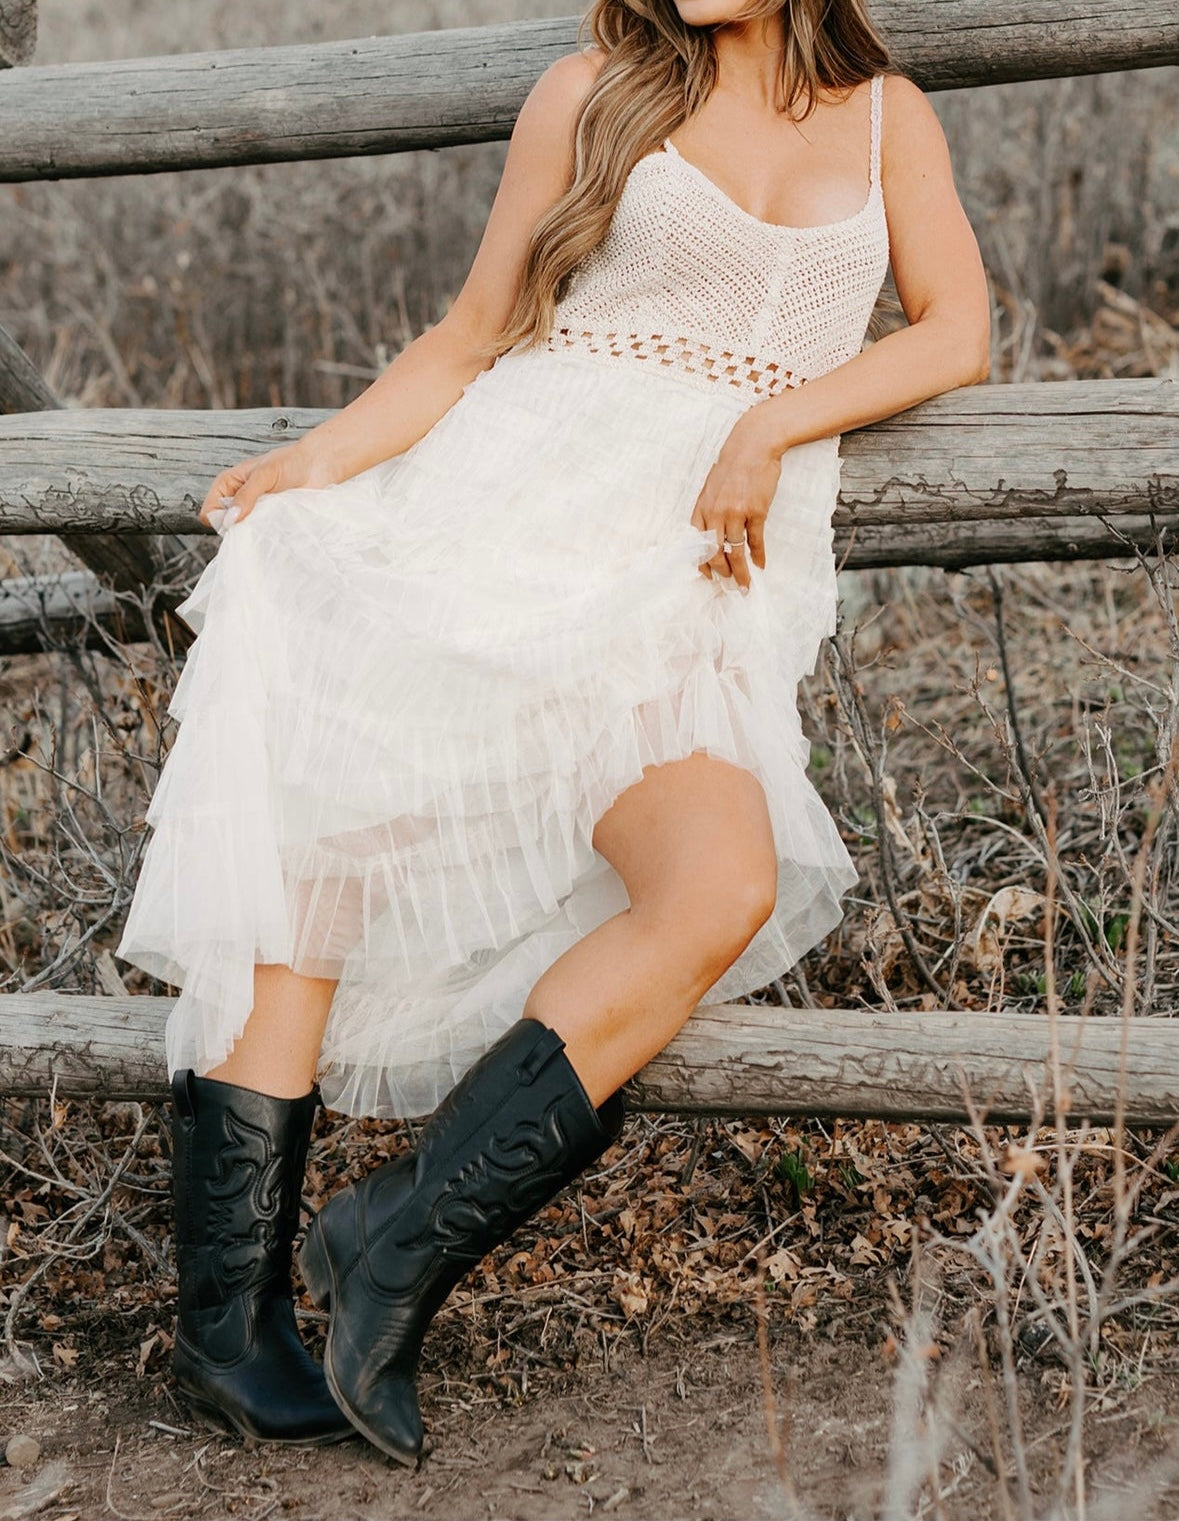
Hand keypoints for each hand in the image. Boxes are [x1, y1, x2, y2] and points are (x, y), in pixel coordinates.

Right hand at [197, 440, 345, 530]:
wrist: (319, 465)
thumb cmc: (290, 463)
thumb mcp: (264, 475)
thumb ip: (246, 496)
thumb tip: (230, 520)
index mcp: (228, 485)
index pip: (209, 512)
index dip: (220, 520)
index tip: (237, 520)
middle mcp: (238, 501)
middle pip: (226, 526)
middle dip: (238, 528)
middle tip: (258, 522)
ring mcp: (254, 514)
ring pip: (244, 534)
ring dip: (255, 532)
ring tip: (271, 522)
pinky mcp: (271, 523)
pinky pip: (263, 537)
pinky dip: (268, 536)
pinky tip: (279, 528)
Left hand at [689, 408, 781, 590]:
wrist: (753, 445)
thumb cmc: (733, 465)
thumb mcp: (712, 487)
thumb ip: (710, 510)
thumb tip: (713, 533)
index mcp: (702, 507)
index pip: (697, 544)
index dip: (701, 564)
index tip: (707, 577)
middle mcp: (715, 513)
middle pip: (714, 552)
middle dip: (722, 573)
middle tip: (729, 585)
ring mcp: (736, 512)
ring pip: (734, 551)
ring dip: (740, 572)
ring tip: (745, 585)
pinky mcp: (755, 511)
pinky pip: (755, 541)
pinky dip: (758, 556)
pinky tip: (760, 565)